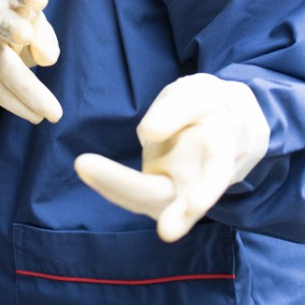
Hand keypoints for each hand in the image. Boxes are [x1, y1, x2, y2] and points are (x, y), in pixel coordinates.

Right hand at [0, 0, 62, 123]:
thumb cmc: (22, 31)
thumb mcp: (37, 29)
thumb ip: (45, 40)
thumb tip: (46, 58)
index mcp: (12, 3)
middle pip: (6, 36)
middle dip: (26, 48)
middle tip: (50, 80)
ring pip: (1, 70)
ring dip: (27, 96)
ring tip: (51, 114)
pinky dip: (16, 104)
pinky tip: (34, 114)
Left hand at [75, 74, 268, 240]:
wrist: (215, 124)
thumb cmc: (207, 108)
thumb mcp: (196, 95)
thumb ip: (176, 111)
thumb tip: (147, 133)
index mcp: (219, 157)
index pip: (215, 178)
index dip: (205, 194)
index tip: (194, 206)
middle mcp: (198, 185)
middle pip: (174, 201)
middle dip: (151, 209)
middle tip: (136, 207)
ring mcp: (175, 194)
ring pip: (146, 200)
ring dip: (115, 188)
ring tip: (84, 165)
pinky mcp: (154, 193)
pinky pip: (131, 194)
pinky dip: (109, 183)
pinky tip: (87, 168)